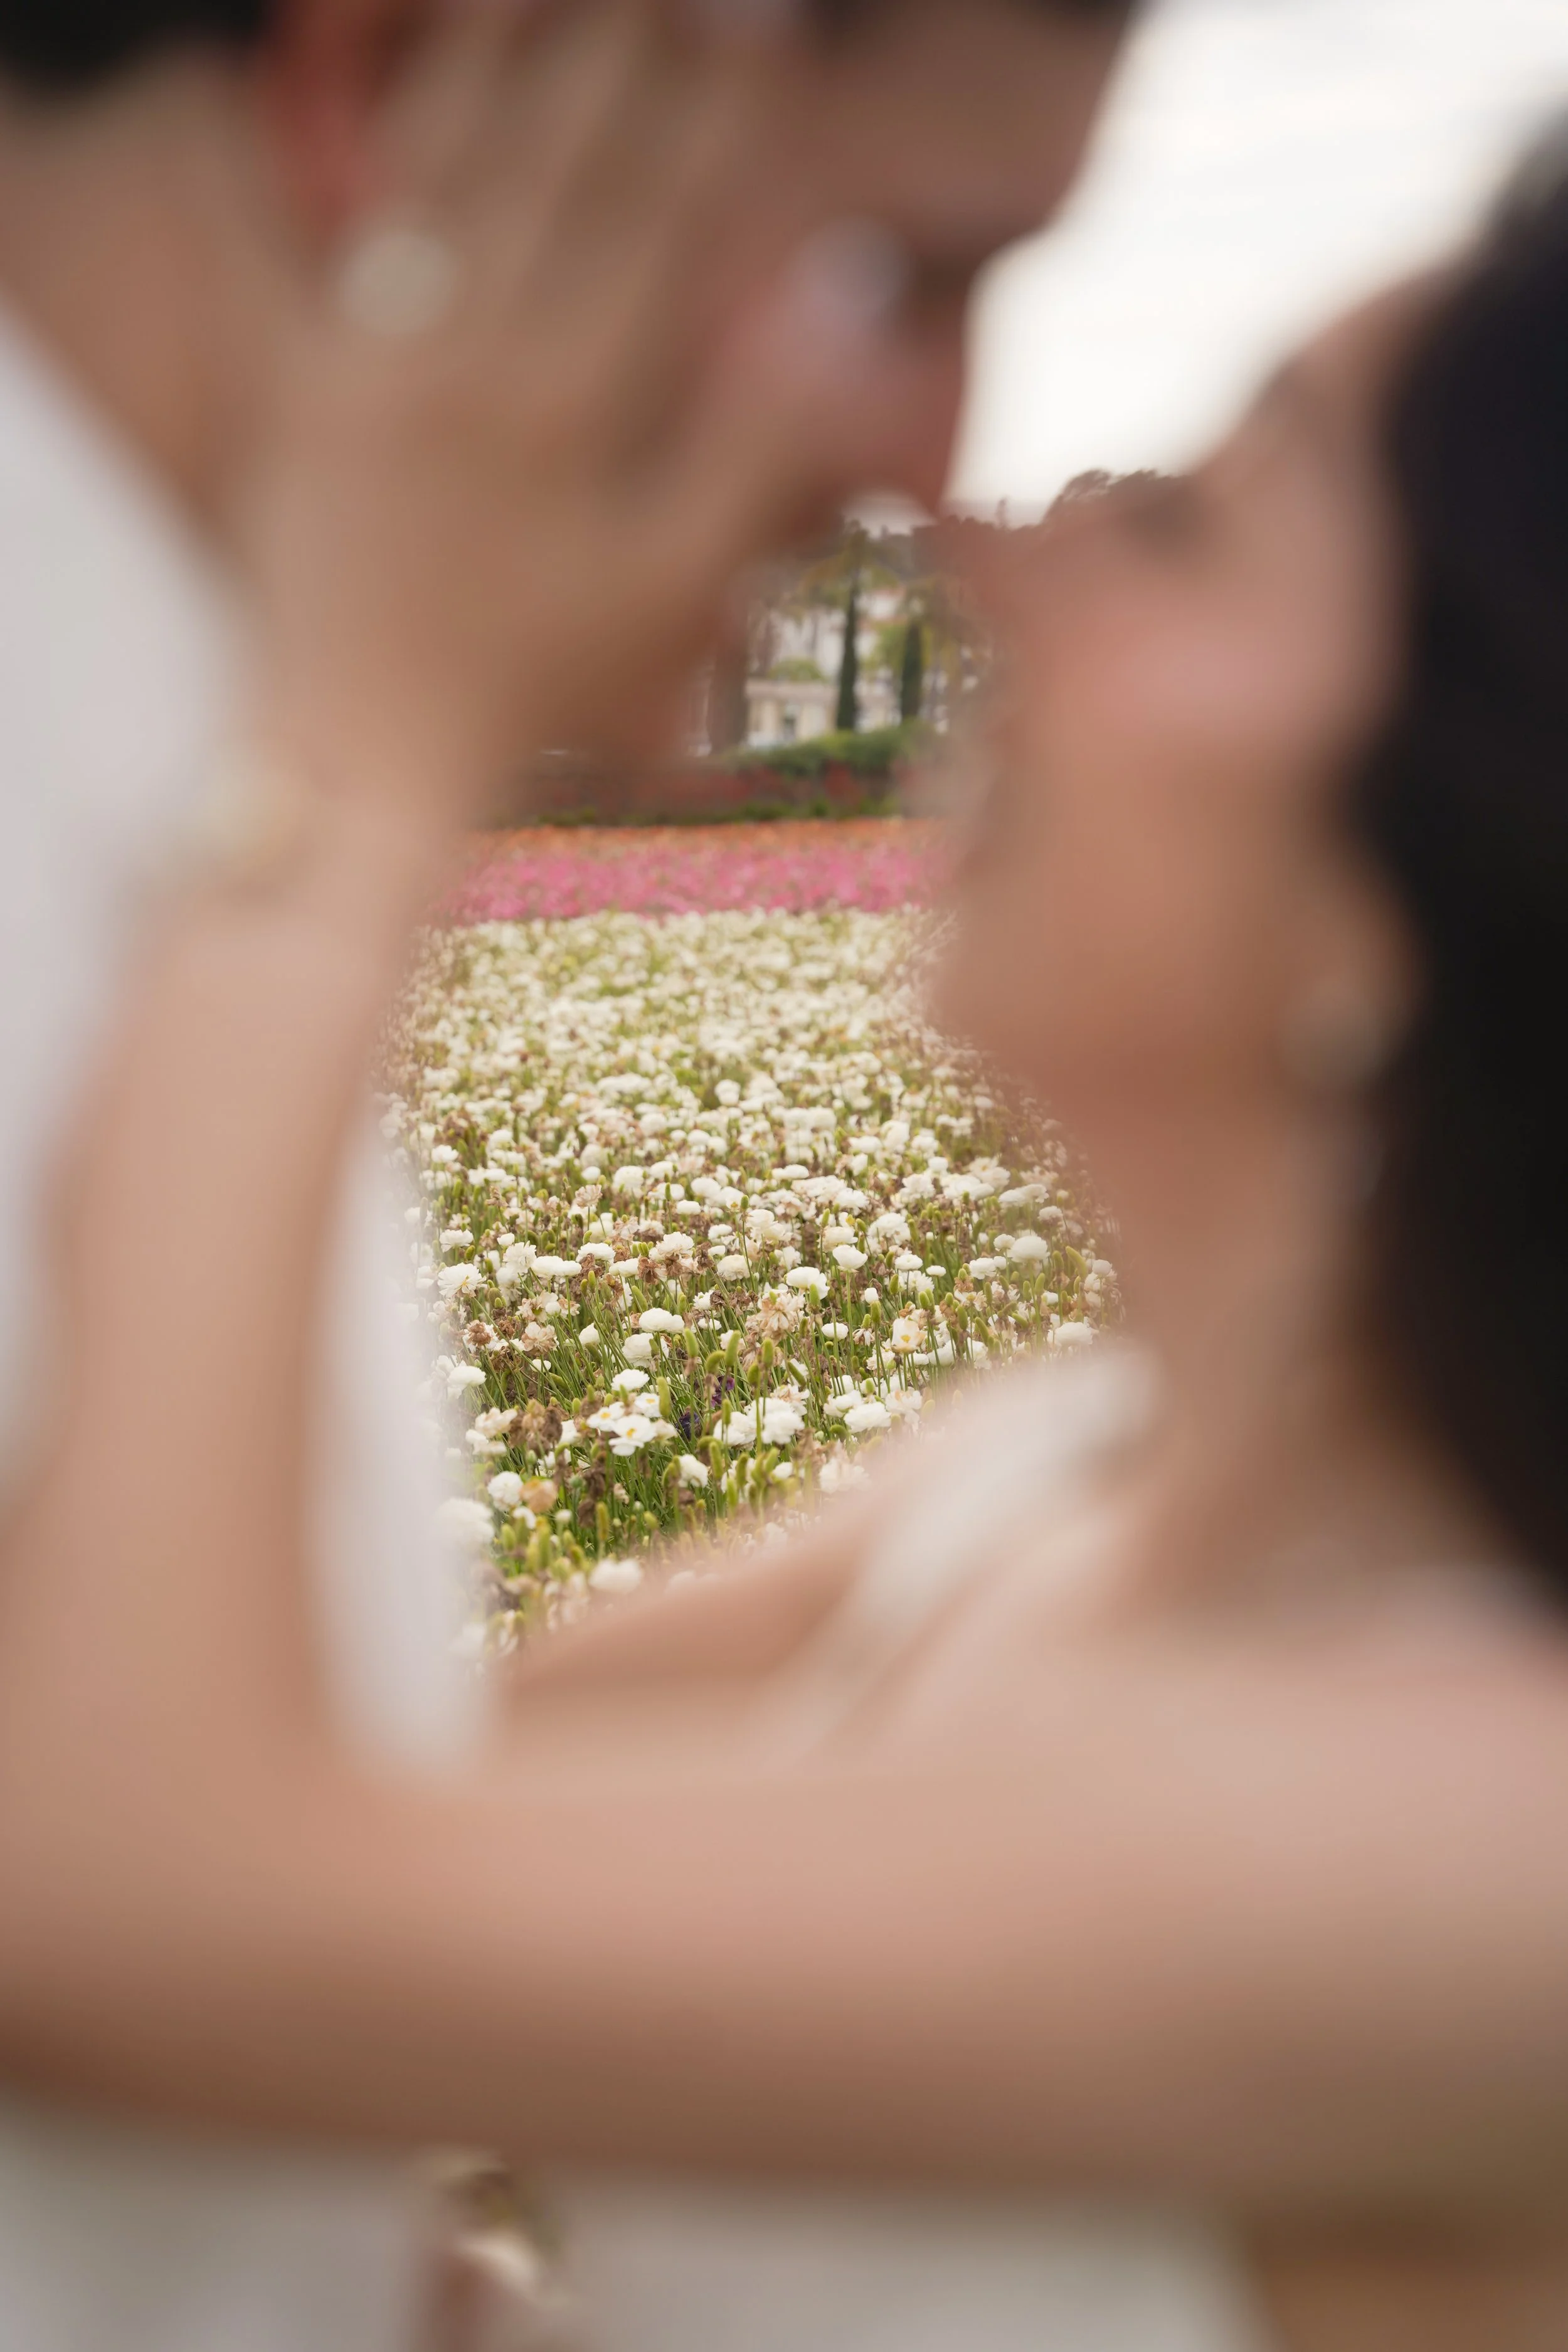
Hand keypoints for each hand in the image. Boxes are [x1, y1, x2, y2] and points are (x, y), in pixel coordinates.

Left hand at [243, 0, 889, 821]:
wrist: (364, 779)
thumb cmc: (542, 707)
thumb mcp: (680, 590)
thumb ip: (762, 438)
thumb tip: (841, 291)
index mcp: (571, 399)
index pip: (654, 213)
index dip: (708, 115)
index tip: (751, 40)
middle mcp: (463, 355)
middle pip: (549, 163)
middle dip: (612, 57)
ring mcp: (364, 365)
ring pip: (429, 173)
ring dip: (486, 65)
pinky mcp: (286, 395)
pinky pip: (272, 253)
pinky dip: (279, 168)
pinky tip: (284, 99)